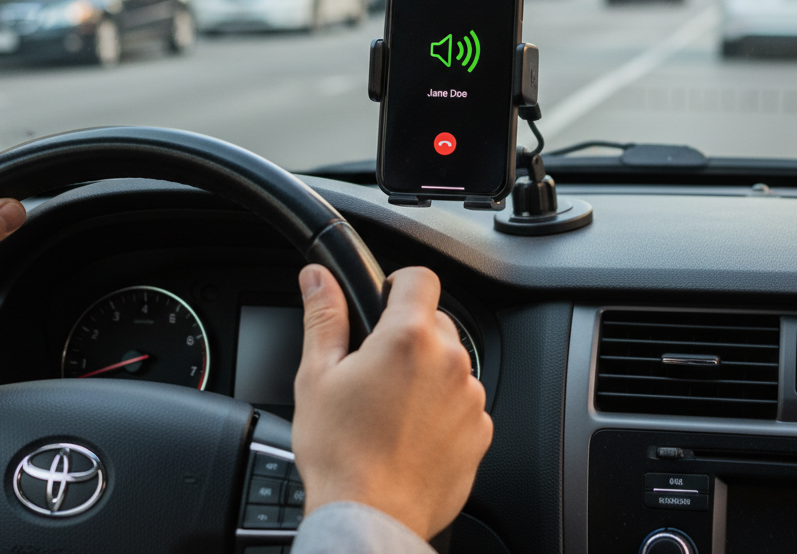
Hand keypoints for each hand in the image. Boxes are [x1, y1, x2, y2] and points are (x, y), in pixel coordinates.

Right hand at [292, 265, 492, 540]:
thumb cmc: (340, 452)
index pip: (421, 278)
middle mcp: (449, 362)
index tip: (385, 301)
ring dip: (426, 373)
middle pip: (435, 322)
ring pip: (449, 364)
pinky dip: (441, 409)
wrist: (370, 518)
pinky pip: (462, 403)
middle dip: (407, 335)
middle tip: (374, 368)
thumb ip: (324, 315)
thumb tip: (318, 277)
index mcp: (408, 338)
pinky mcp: (480, 433)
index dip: (399, 283)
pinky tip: (410, 432)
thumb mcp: (317, 375)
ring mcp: (469, 399)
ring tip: (390, 407)